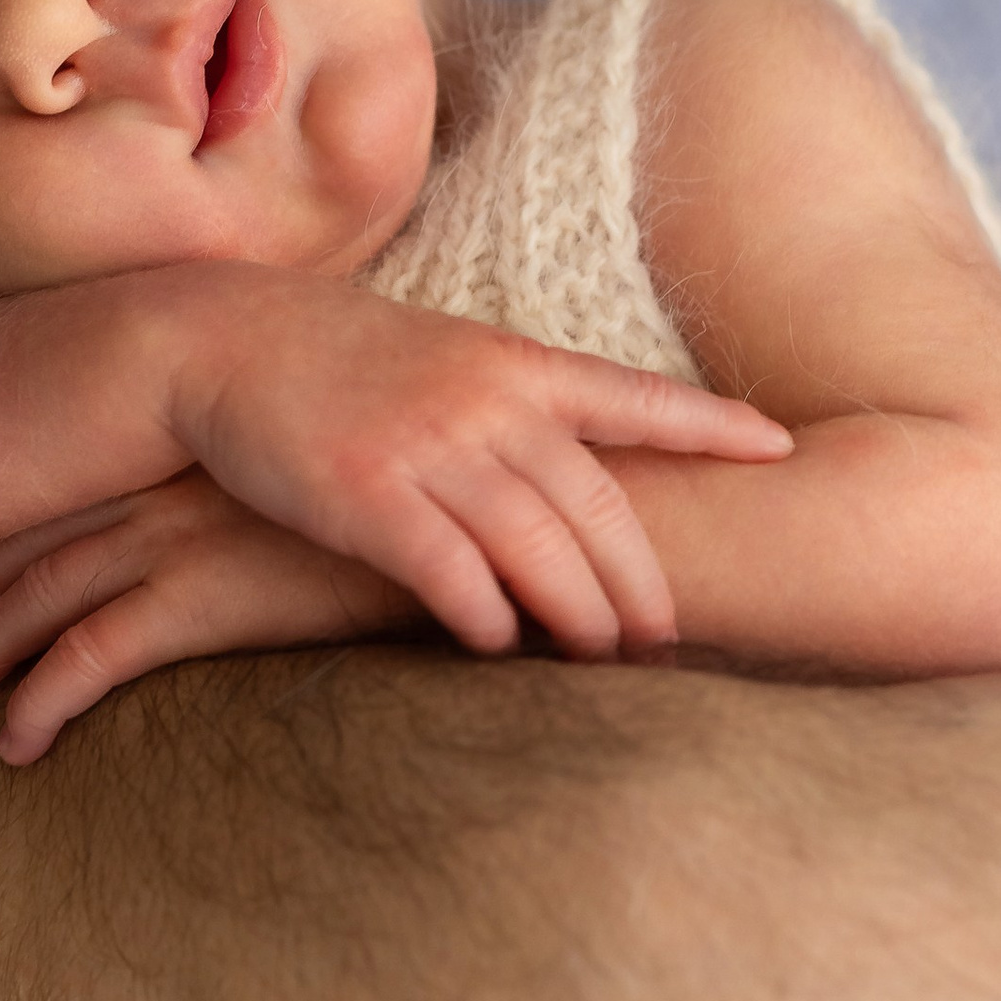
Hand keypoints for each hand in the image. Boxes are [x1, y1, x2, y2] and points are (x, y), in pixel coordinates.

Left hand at [0, 472, 417, 763]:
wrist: (470, 518)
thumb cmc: (418, 523)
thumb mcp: (333, 507)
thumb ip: (285, 527)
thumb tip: (264, 565)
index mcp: (196, 463)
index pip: (72, 493)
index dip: (16, 542)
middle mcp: (170, 494)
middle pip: (36, 542)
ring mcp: (178, 544)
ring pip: (41, 598)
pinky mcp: (200, 602)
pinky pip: (87, 657)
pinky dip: (37, 701)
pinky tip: (16, 745)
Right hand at [163, 270, 789, 665]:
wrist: (221, 339)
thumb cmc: (332, 361)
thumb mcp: (439, 359)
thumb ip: (508, 404)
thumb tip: (564, 465)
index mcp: (511, 362)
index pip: (634, 397)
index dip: (711, 424)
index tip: (779, 444)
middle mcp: (486, 402)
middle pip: (599, 504)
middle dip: (643, 581)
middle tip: (671, 639)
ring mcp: (429, 445)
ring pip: (539, 546)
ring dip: (579, 614)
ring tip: (604, 661)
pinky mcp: (369, 493)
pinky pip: (450, 571)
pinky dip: (484, 617)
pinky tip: (498, 648)